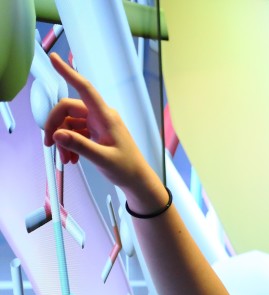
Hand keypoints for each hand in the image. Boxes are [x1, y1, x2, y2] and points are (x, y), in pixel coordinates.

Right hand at [43, 53, 158, 192]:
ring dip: (63, 140)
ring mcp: (98, 124)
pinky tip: (72, 159)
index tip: (54, 58)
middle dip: (55, 126)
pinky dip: (70, 144)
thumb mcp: (102, 159)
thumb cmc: (126, 168)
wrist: (137, 181)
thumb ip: (80, 145)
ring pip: (69, 123)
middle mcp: (100, 116)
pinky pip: (75, 132)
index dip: (68, 73)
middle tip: (49, 146)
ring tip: (66, 160)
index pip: (84, 88)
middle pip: (67, 110)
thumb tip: (57, 134)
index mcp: (105, 116)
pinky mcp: (96, 133)